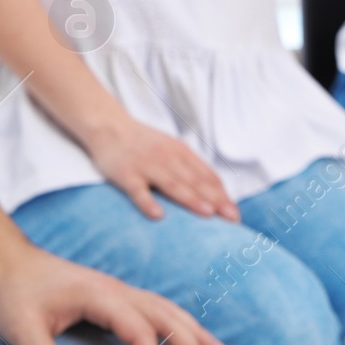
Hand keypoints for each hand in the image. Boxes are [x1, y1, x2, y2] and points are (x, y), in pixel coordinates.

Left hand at [0, 247, 225, 344]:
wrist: (11, 262)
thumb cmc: (15, 296)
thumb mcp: (23, 331)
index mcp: (99, 295)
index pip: (137, 327)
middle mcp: (119, 290)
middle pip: (166, 315)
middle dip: (193, 344)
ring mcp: (122, 291)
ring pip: (170, 311)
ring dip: (197, 334)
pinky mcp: (120, 297)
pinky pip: (161, 310)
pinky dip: (184, 326)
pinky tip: (195, 340)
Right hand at [86, 119, 239, 222]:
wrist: (109, 126)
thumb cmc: (144, 143)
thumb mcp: (171, 148)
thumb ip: (190, 166)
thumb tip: (215, 188)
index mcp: (180, 152)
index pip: (206, 175)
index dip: (222, 194)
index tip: (235, 213)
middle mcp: (167, 158)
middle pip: (194, 181)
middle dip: (215, 200)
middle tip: (232, 218)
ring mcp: (147, 166)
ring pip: (172, 184)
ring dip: (191, 198)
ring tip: (207, 213)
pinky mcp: (126, 174)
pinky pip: (138, 190)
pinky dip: (148, 203)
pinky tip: (158, 215)